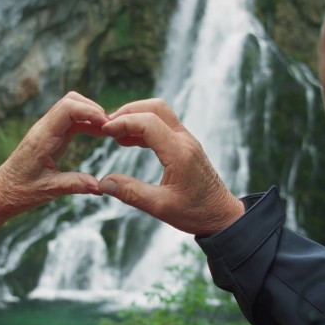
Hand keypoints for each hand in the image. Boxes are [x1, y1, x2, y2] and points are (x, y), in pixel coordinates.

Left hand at [0, 91, 108, 222]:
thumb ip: (75, 184)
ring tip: (107, 131)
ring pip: (71, 107)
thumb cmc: (20, 192)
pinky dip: (86, 122)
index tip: (107, 126)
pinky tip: (97, 134)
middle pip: (71, 100)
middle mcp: (43, 129)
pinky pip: (71, 120)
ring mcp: (46, 130)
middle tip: (111, 128)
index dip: (90, 111)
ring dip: (90, 114)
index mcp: (42, 138)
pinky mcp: (50, 135)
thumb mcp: (49, 190)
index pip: (67, 109)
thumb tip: (100, 186)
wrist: (1, 193)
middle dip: (93, 109)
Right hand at [98, 99, 243, 236]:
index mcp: (179, 153)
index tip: (104, 131)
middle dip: (128, 112)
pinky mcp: (186, 146)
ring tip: (114, 134)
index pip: (148, 122)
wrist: (222, 216)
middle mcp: (185, 141)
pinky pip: (163, 126)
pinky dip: (144, 128)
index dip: (123, 122)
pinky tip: (128, 141)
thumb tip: (103, 183)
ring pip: (160, 114)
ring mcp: (187, 141)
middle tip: (107, 126)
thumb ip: (130, 193)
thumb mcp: (160, 207)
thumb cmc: (196, 213)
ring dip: (136, 118)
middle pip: (155, 107)